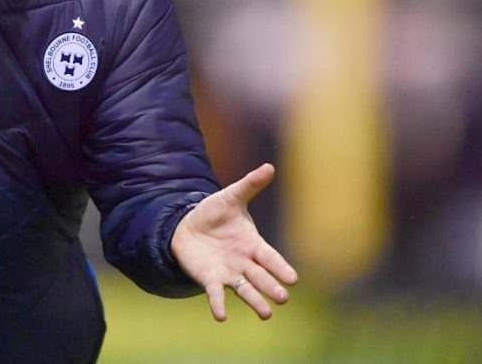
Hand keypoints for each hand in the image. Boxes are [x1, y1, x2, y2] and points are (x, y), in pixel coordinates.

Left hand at [170, 163, 297, 320]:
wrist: (188, 227)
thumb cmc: (215, 214)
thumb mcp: (231, 197)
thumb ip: (249, 185)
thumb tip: (269, 166)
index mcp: (253, 244)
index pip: (269, 257)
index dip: (280, 267)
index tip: (293, 278)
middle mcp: (244, 262)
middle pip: (260, 277)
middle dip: (271, 286)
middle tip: (283, 298)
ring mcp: (228, 273)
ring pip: (244, 290)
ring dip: (254, 301)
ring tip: (266, 314)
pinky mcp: (210, 280)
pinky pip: (215, 294)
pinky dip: (218, 304)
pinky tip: (220, 316)